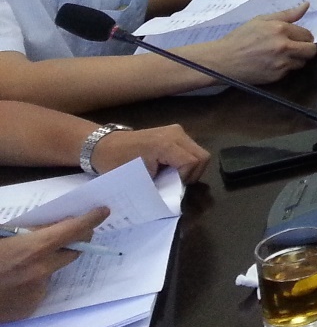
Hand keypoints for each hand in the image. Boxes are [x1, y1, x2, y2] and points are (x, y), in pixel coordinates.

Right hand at [0, 209, 108, 321]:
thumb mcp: (2, 235)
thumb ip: (24, 230)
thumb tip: (42, 225)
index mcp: (34, 248)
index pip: (74, 230)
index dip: (90, 219)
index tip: (102, 211)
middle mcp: (41, 271)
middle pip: (72, 252)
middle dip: (73, 242)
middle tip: (67, 234)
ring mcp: (35, 292)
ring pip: (52, 272)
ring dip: (46, 265)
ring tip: (21, 263)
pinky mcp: (28, 309)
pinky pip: (38, 290)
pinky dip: (31, 284)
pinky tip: (12, 282)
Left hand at [92, 125, 210, 183]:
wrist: (104, 145)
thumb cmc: (117, 163)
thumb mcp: (138, 179)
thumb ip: (159, 186)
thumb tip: (173, 196)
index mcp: (166, 144)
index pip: (193, 162)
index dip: (186, 178)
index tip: (169, 185)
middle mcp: (176, 133)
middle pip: (202, 156)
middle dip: (193, 173)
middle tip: (177, 183)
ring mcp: (176, 130)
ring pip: (198, 152)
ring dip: (190, 167)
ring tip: (173, 175)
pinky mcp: (174, 132)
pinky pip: (190, 148)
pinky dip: (185, 160)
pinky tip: (170, 165)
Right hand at [202, 6, 316, 84]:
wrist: (223, 60)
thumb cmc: (240, 37)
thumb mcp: (261, 20)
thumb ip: (287, 14)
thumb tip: (306, 5)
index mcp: (281, 29)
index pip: (308, 34)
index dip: (304, 36)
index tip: (297, 37)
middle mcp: (284, 46)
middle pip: (311, 50)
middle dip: (307, 48)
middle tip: (296, 47)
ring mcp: (281, 63)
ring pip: (302, 62)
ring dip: (297, 59)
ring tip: (282, 55)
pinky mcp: (276, 76)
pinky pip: (290, 71)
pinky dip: (285, 68)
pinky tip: (273, 63)